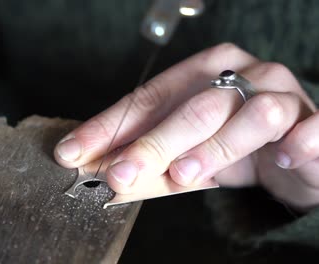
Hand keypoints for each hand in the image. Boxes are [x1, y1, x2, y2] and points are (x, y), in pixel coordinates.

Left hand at [54, 43, 318, 211]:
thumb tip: (101, 174)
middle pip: (192, 107)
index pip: (148, 98)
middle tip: (119, 173)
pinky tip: (284, 157)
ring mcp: (281, 95)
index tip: (74, 152)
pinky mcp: (314, 123)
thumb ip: (149, 161)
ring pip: (248, 115)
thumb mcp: (184, 153)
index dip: (110, 127)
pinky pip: (310, 129)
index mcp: (204, 72)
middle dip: (152, 143)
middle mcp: (242, 75)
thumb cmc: (233, 148)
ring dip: (214, 148)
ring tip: (186, 174)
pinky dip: (298, 143)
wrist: (295, 154)